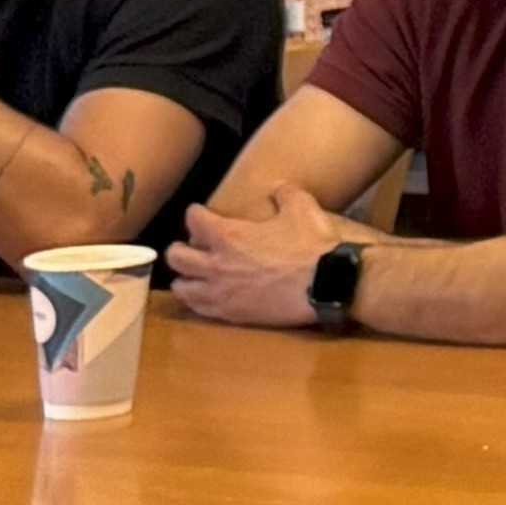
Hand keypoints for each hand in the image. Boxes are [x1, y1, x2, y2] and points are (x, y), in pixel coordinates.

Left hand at [167, 187, 355, 330]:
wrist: (328, 284)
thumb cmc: (312, 244)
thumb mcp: (303, 207)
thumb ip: (286, 195)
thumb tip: (279, 190)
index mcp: (229, 236)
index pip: (195, 220)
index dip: (195, 213)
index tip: (198, 211)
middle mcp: (216, 265)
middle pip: (177, 257)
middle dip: (178, 248)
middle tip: (186, 246)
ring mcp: (222, 293)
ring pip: (183, 287)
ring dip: (184, 278)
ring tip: (190, 275)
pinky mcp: (232, 314)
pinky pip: (200, 309)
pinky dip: (197, 300)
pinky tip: (203, 297)